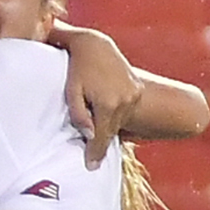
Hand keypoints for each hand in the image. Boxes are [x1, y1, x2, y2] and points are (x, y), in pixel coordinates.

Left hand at [57, 21, 141, 167]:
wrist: (97, 43)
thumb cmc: (78, 66)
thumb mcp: (72, 90)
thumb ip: (78, 114)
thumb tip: (88, 135)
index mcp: (108, 103)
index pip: (101, 136)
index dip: (95, 153)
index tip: (91, 166)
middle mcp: (125, 100)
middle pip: (111, 130)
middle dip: (101, 143)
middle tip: (92, 160)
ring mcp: (134, 94)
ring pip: (119, 121)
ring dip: (108, 128)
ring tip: (96, 140)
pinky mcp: (137, 89)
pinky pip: (126, 111)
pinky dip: (116, 116)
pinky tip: (108, 119)